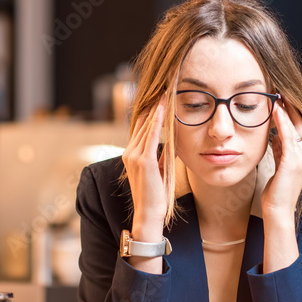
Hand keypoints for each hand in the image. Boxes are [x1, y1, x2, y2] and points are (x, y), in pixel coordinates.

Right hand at [122, 102, 166, 238]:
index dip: (150, 112)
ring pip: (146, 127)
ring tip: (165, 93)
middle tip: (164, 87)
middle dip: (153, 105)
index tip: (160, 97)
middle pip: (142, 123)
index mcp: (131, 154)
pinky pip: (151, 136)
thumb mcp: (159, 171)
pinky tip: (162, 109)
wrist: (149, 213)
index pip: (141, 128)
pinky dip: (157, 122)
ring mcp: (134, 156)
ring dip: (156, 109)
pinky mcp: (143, 161)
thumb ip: (162, 157)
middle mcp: (129, 153)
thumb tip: (171, 145)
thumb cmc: (155, 195)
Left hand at [262, 100, 301, 220]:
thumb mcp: (279, 167)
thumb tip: (275, 136)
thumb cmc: (276, 192)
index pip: (299, 130)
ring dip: (286, 110)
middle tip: (281, 90)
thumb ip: (280, 151)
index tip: (283, 99)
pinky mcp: (294, 162)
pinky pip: (288, 136)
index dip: (292, 114)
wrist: (278, 211)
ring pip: (295, 128)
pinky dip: (282, 122)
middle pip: (300, 125)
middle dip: (291, 107)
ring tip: (278, 95)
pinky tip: (276, 110)